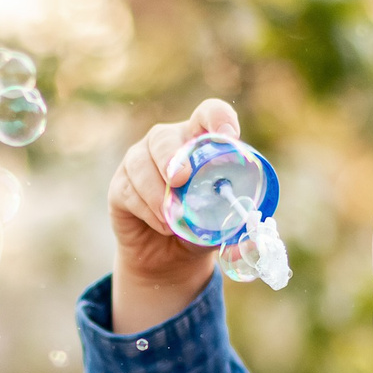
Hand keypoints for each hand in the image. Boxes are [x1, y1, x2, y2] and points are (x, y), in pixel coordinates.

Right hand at [110, 98, 239, 334]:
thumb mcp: (224, 227)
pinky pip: (128, 191)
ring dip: (157, 193)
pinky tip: (162, 225)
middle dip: (171, 157)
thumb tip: (252, 238)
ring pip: (140, 164)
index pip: (208, 114)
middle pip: (164, 137)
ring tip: (173, 219)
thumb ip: (236, 227)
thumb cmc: (200, 230)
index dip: (217, 118)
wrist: (169, 258)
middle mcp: (167, 144)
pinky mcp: (120, 185)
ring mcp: (139, 162)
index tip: (228, 136)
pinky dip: (147, 210)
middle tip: (181, 180)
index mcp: (198, 142)